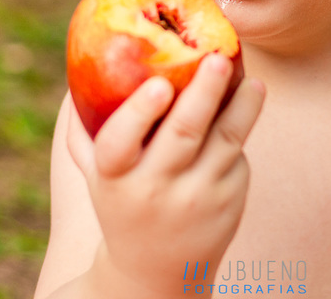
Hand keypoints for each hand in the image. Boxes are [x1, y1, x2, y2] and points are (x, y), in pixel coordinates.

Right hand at [67, 55, 264, 297]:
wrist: (155, 271)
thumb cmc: (122, 202)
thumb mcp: (95, 174)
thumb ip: (83, 127)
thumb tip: (79, 66)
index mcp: (115, 176)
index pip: (120, 143)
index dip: (139, 113)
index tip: (159, 84)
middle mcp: (155, 189)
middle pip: (184, 133)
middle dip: (204, 92)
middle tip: (217, 58)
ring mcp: (197, 198)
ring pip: (226, 140)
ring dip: (242, 105)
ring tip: (252, 80)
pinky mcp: (229, 202)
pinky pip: (238, 155)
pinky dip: (242, 125)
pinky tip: (245, 101)